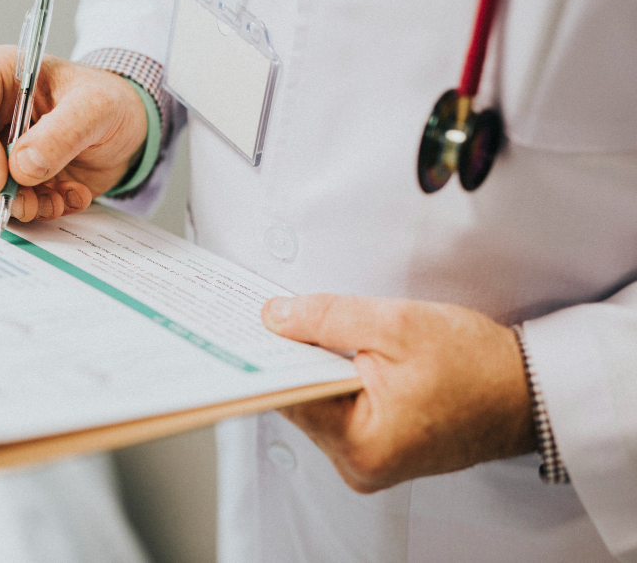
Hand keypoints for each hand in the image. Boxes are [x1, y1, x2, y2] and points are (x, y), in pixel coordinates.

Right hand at [0, 46, 147, 220]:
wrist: (125, 130)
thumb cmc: (109, 103)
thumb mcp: (97, 108)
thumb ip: (62, 133)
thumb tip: (21, 167)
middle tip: (30, 203)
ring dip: (13, 203)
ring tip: (56, 199)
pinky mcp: (2, 177)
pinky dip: (30, 211)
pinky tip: (62, 199)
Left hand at [261, 294, 536, 492]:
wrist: (530, 391)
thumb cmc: (479, 366)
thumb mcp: (398, 325)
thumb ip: (328, 318)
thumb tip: (275, 317)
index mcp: (361, 445)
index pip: (288, 396)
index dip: (269, 355)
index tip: (250, 325)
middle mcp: (359, 464)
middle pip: (300, 401)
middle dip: (293, 357)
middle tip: (276, 316)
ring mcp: (368, 460)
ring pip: (317, 402)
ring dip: (315, 366)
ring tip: (310, 329)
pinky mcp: (377, 448)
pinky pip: (338, 408)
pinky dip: (334, 378)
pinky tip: (337, 351)